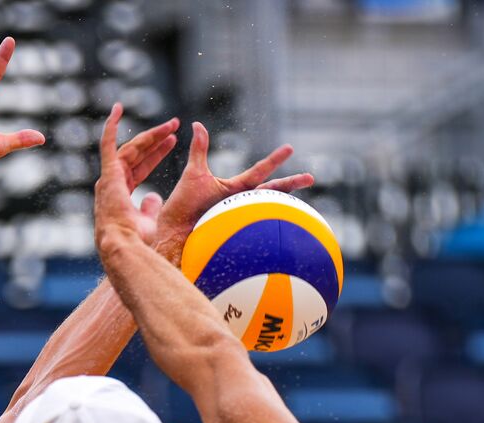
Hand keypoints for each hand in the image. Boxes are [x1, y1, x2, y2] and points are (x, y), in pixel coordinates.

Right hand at [94, 104, 179, 252]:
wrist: (126, 245)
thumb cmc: (137, 240)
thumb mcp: (149, 220)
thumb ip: (150, 208)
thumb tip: (153, 198)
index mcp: (121, 194)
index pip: (140, 167)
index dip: (156, 154)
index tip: (172, 141)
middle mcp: (113, 183)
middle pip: (137, 154)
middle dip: (156, 140)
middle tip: (174, 126)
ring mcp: (109, 178)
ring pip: (131, 148)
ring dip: (151, 135)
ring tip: (171, 124)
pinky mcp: (108, 174)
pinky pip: (107, 144)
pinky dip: (111, 126)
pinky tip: (117, 109)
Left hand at [155, 122, 314, 260]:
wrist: (172, 231)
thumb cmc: (183, 205)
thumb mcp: (194, 173)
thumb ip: (200, 149)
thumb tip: (198, 124)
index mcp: (235, 189)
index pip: (259, 172)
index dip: (274, 160)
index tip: (289, 148)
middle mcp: (241, 203)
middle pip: (272, 192)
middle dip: (291, 184)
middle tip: (311, 177)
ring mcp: (239, 219)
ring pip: (266, 212)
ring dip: (282, 209)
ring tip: (300, 206)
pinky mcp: (233, 234)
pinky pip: (252, 233)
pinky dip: (264, 234)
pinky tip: (277, 238)